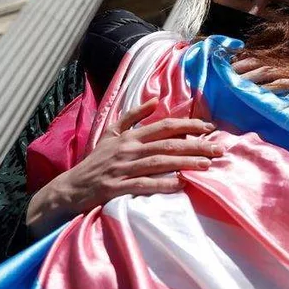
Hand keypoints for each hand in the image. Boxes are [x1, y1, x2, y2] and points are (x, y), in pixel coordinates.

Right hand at [26, 99, 223, 237]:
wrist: (69, 188)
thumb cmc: (94, 162)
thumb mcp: (110, 134)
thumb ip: (132, 116)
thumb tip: (155, 100)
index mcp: (129, 136)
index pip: (164, 126)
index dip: (188, 125)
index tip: (209, 128)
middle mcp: (128, 149)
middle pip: (168, 144)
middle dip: (196, 146)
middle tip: (219, 149)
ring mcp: (122, 168)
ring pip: (159, 163)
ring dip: (185, 164)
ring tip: (207, 165)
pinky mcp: (116, 187)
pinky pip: (143, 184)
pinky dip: (162, 184)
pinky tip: (180, 184)